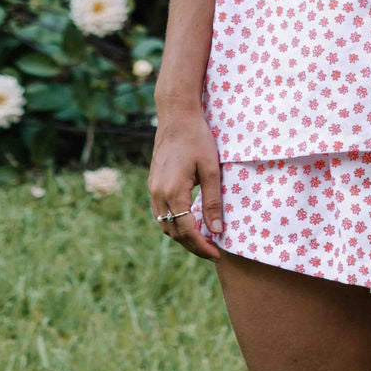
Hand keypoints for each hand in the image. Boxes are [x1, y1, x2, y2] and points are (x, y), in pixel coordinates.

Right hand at [148, 110, 224, 260]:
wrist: (176, 116)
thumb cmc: (197, 138)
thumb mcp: (211, 169)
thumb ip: (213, 201)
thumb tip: (217, 230)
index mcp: (173, 192)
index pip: (187, 231)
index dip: (202, 246)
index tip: (217, 254)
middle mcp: (158, 194)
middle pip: (174, 232)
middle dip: (193, 245)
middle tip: (213, 251)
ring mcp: (153, 189)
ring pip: (165, 224)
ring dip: (183, 236)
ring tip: (204, 239)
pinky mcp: (153, 184)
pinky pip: (161, 212)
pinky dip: (175, 222)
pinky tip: (190, 221)